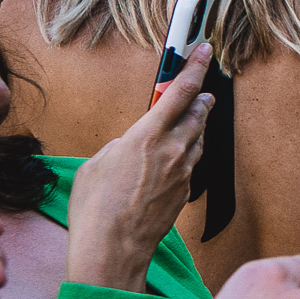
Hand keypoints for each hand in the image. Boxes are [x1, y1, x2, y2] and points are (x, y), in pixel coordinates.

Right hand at [65, 45, 211, 291]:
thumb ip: (120, 146)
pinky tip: (177, 156)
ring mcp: (183, 173)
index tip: (205, 49)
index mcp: (148, 136)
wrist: (113, 249)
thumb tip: (132, 145)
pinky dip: (187, 152)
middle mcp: (173, 151)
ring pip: (198, 138)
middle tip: (201, 88)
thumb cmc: (95, 208)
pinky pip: (191, 163)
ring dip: (196, 124)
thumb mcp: (97, 164)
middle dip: (200, 97)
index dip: (195, 67)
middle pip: (198, 113)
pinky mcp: (184, 192)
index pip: (181, 92)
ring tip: (194, 115)